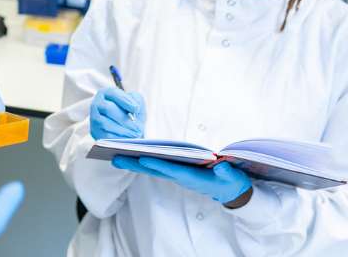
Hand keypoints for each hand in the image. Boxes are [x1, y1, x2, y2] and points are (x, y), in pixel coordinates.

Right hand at [89, 87, 144, 139]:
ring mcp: (94, 119)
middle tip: (138, 127)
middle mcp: (97, 104)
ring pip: (105, 123)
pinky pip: (105, 135)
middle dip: (124, 119)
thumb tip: (135, 108)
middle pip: (108, 108)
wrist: (123, 129)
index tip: (136, 109)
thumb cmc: (129, 114)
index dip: (125, 100)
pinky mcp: (95, 132)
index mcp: (106, 94)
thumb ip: (137, 99)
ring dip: (123, 130)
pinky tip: (127, 139)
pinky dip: (118, 138)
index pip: (113, 93)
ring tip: (135, 134)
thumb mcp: (135, 103)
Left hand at [112, 157, 252, 205]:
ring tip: (116, 155)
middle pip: (155, 170)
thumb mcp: (232, 178)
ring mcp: (177, 175)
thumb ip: (227, 173)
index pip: (173, 170)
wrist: (230, 191)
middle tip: (115, 157)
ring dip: (135, 162)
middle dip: (135, 164)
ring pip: (153, 168)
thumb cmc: (231, 182)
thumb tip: (221, 166)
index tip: (142, 159)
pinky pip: (157, 167)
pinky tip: (131, 156)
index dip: (158, 165)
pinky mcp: (176, 172)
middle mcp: (181, 177)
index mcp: (194, 177)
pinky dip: (143, 162)